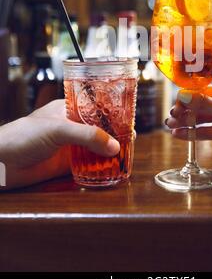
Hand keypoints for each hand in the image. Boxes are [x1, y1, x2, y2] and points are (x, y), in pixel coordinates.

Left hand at [0, 100, 119, 189]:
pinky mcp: (66, 164)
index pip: (96, 108)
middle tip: (132, 140)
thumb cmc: (23, 135)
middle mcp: (71, 126)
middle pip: (99, 129)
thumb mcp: (58, 129)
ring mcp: (69, 146)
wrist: (1, 162)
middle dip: (115, 134)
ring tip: (126, 155)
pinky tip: (111, 169)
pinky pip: (88, 165)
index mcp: (69, 109)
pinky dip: (100, 167)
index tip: (129, 120)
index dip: (113, 114)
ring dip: (109, 152)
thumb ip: (87, 136)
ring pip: (95, 147)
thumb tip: (114, 146)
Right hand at [166, 54, 211, 170]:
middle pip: (204, 93)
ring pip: (203, 114)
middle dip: (188, 100)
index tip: (190, 55)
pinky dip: (193, 132)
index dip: (209, 57)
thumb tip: (184, 98)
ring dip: (187, 118)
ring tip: (170, 123)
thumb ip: (208, 106)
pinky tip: (179, 134)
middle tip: (174, 107)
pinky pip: (207, 130)